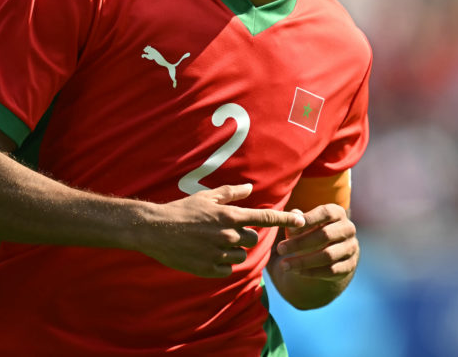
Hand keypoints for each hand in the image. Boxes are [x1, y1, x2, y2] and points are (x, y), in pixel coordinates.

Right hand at [139, 184, 304, 277]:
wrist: (156, 230)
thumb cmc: (182, 210)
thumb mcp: (206, 197)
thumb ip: (231, 193)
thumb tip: (250, 188)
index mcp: (229, 216)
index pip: (264, 218)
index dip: (284, 220)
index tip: (301, 220)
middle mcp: (228, 235)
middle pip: (252, 239)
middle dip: (243, 235)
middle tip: (224, 230)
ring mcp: (219, 253)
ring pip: (239, 255)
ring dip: (231, 250)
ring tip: (210, 242)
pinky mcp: (209, 269)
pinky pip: (227, 269)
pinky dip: (221, 264)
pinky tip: (206, 254)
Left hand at [272, 203, 358, 281]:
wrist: (331, 253)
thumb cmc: (313, 232)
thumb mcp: (305, 224)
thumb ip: (297, 220)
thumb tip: (292, 216)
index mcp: (338, 213)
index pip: (326, 213)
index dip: (309, 219)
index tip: (289, 227)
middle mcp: (348, 229)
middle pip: (325, 235)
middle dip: (300, 243)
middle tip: (280, 249)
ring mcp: (351, 248)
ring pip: (328, 256)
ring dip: (303, 261)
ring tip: (284, 265)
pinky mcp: (350, 265)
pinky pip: (331, 270)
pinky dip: (312, 272)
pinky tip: (297, 272)